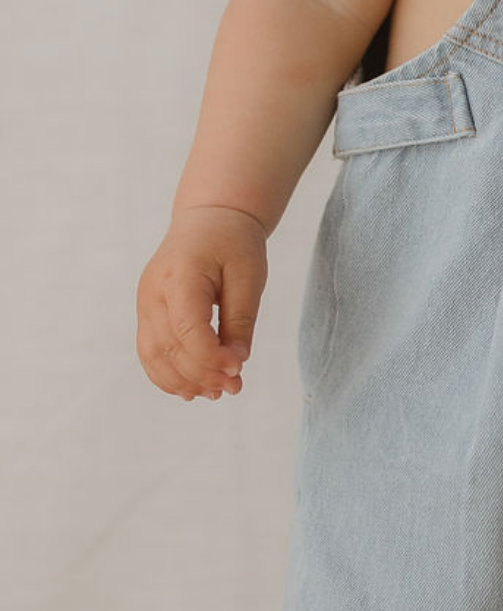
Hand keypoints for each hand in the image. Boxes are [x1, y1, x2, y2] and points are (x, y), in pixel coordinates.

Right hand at [136, 206, 266, 400]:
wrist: (208, 218)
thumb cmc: (232, 242)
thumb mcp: (249, 275)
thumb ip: (241, 319)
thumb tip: (237, 362)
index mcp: (180, 275)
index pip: (187, 328)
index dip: (211, 356)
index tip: (239, 369)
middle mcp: (153, 291)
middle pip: (169, 347)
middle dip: (202, 374)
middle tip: (235, 387)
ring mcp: (145, 303)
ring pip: (153, 355)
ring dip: (183, 381)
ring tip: (216, 393)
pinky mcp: (147, 313)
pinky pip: (150, 351)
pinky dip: (167, 375)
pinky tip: (191, 390)